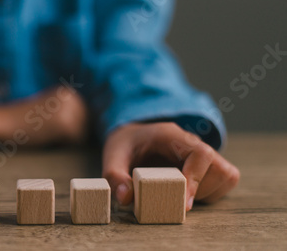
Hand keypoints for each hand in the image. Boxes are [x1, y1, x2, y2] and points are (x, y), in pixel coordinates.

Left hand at [102, 122, 239, 210]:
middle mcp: (193, 142)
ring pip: (225, 175)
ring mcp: (204, 152)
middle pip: (217, 167)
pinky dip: (211, 193)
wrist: (134, 136)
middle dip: (198, 190)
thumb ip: (115, 176)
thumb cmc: (126, 145)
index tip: (184, 202)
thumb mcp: (113, 156)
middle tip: (173, 199)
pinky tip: (187, 193)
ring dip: (206, 193)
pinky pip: (225, 180)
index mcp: (171, 135)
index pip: (199, 154)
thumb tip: (126, 198)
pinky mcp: (209, 164)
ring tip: (178, 195)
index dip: (195, 179)